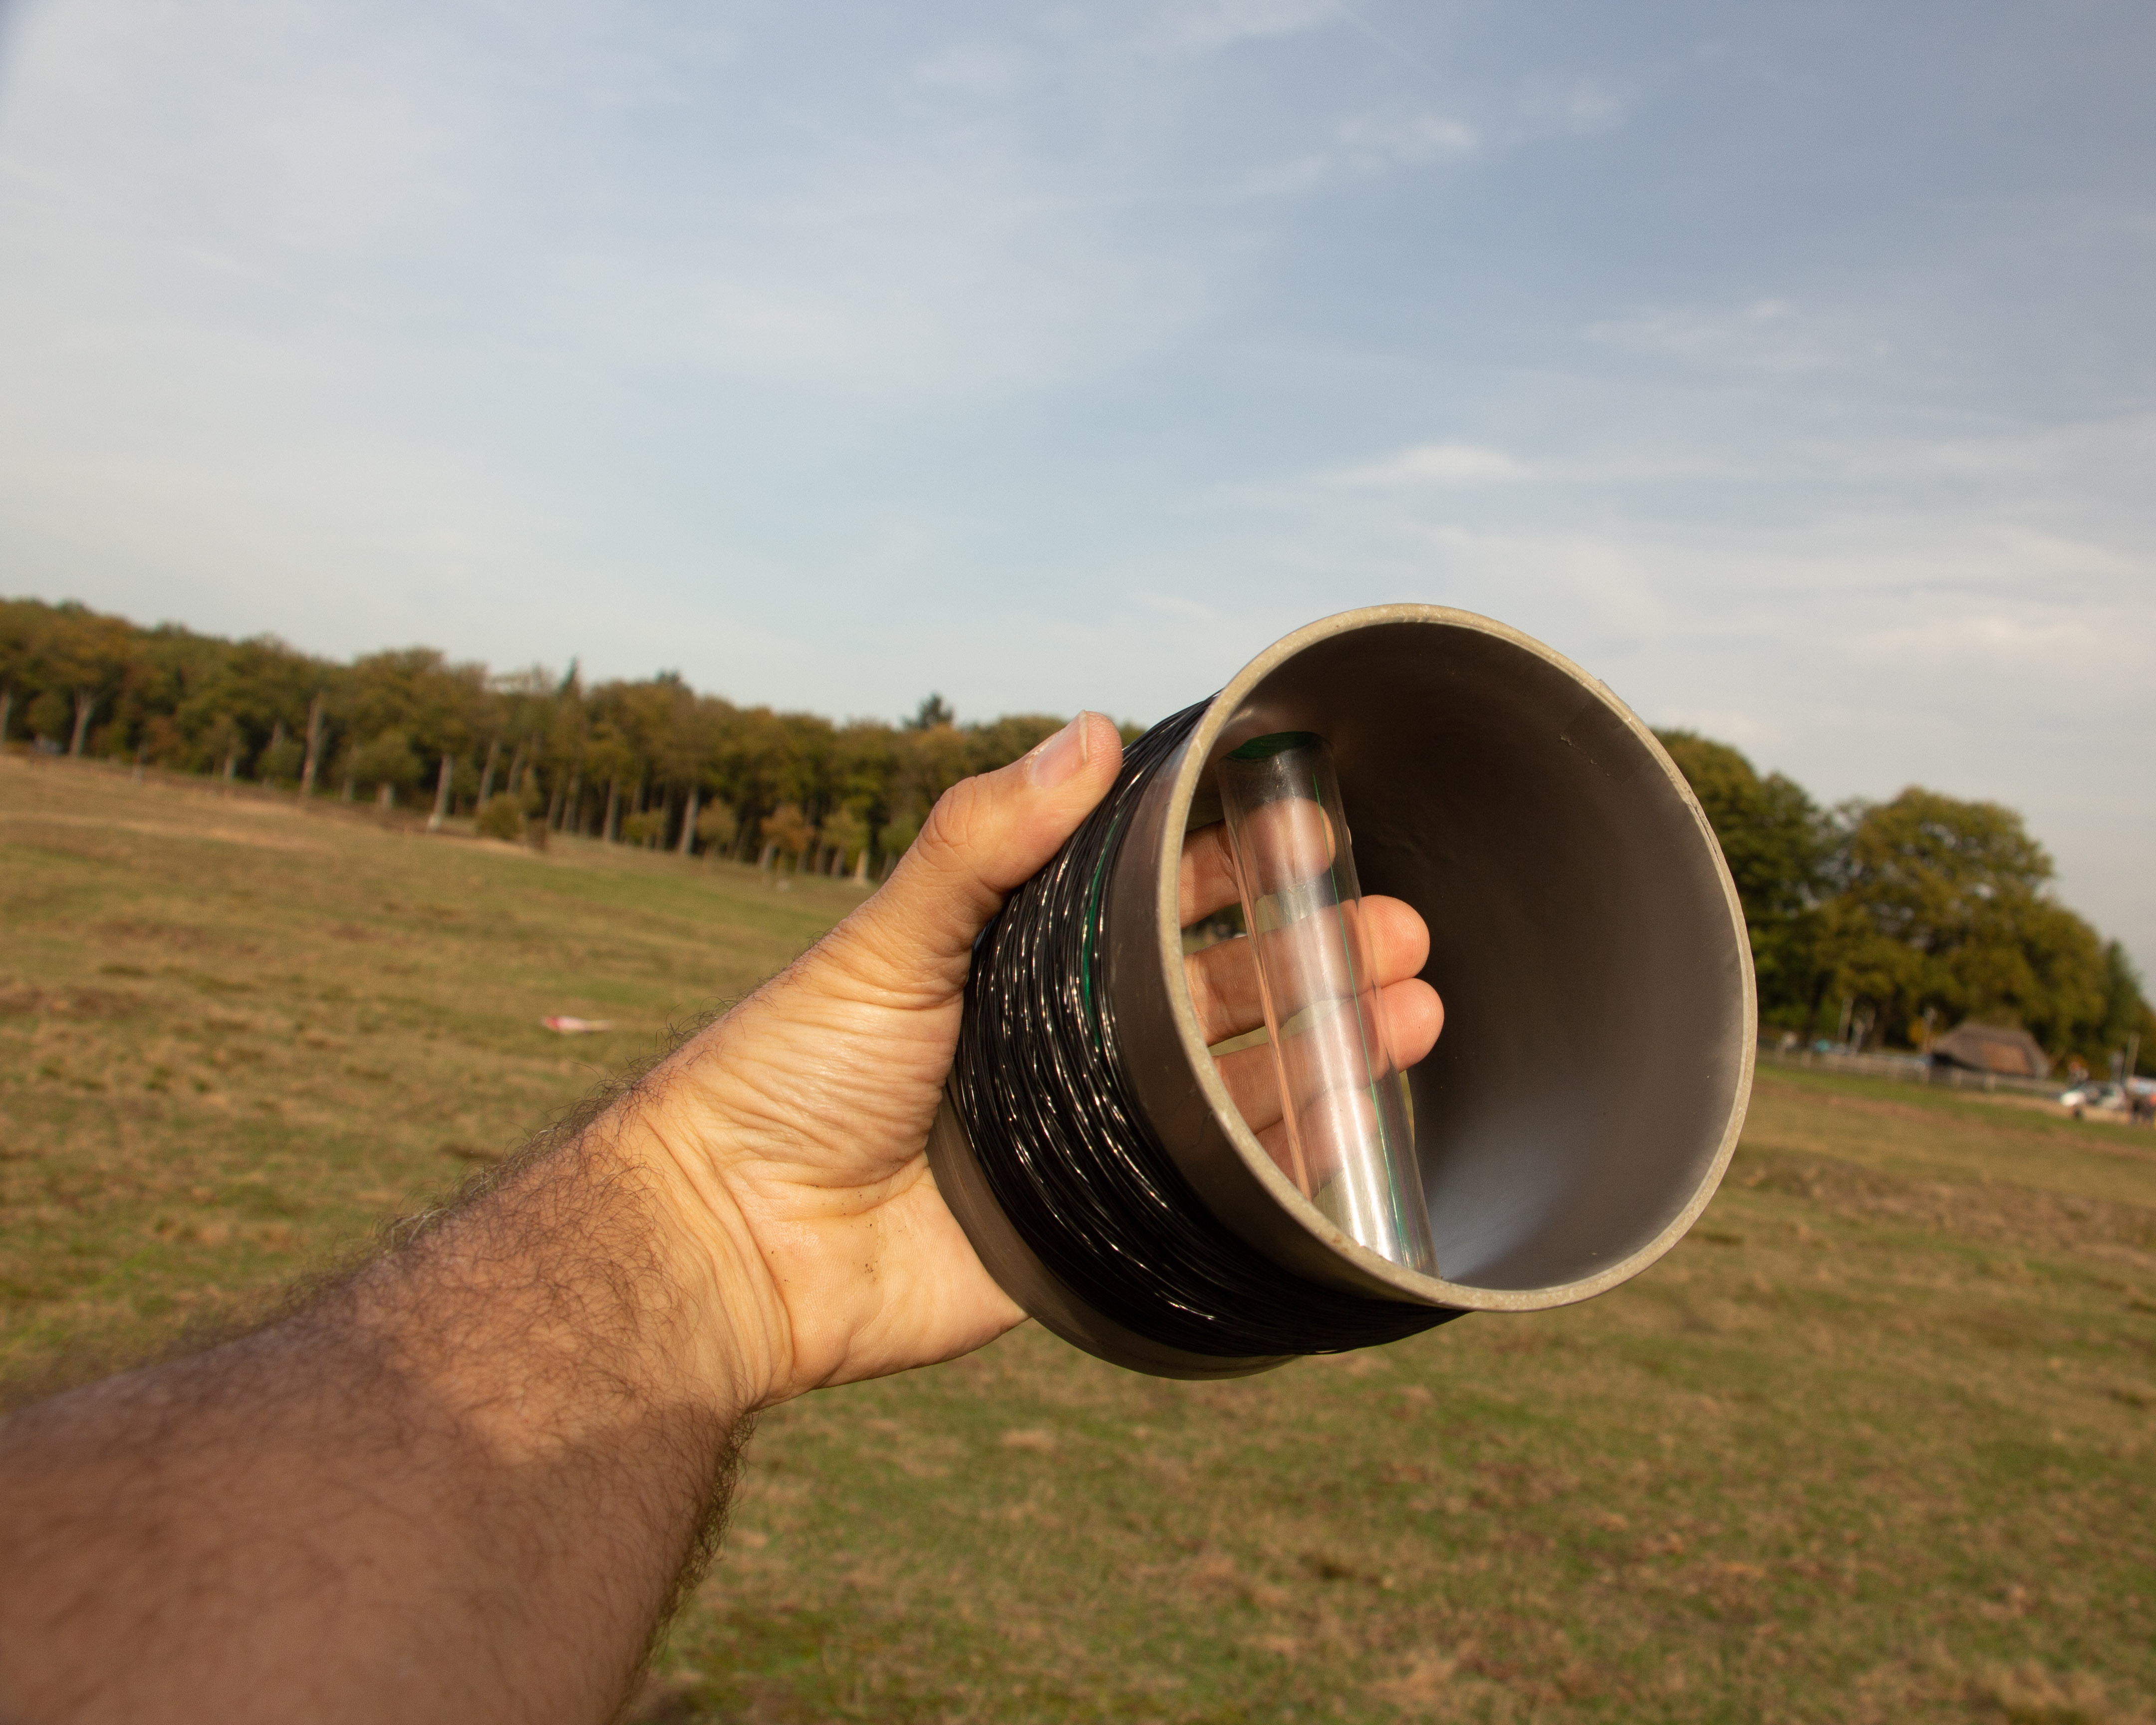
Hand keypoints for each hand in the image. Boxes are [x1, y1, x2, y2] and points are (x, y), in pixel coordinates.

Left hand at [621, 714, 1440, 1409]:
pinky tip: (1356, 1119)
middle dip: (1313, 954)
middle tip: (1399, 929)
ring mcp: (1083, 1138)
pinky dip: (1283, 1157)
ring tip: (1414, 1009)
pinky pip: (1206, 1193)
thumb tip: (1087, 733)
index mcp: (1019, 959)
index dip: (1237, 863)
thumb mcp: (885, 939)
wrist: (732, 1247)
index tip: (1315, 828)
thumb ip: (981, 842)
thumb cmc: (788, 1073)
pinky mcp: (1091, 1234)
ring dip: (1327, 1043)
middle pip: (1216, 985)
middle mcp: (1062, 1041)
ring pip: (1232, 1081)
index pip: (1154, 895)